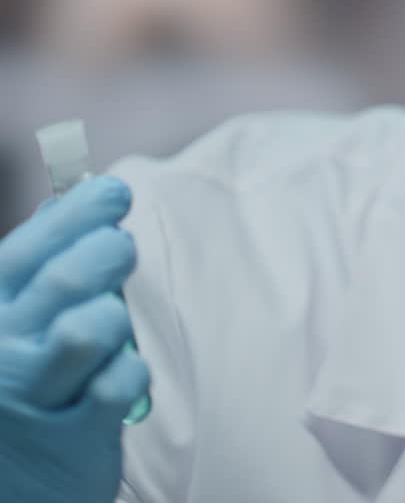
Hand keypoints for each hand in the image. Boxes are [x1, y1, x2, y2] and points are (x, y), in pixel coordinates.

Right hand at [0, 176, 149, 501]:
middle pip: (67, 279)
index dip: (76, 215)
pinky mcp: (73, 438)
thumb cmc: (15, 391)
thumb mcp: (7, 326)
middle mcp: (1, 354)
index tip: (114, 191)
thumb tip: (64, 200)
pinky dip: (131, 371)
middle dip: (108, 251)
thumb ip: (32, 271)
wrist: (8, 491)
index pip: (26, 251)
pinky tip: (121, 374)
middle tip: (122, 248)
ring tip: (110, 321)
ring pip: (92, 326)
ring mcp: (34, 397)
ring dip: (114, 314)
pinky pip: (120, 382)